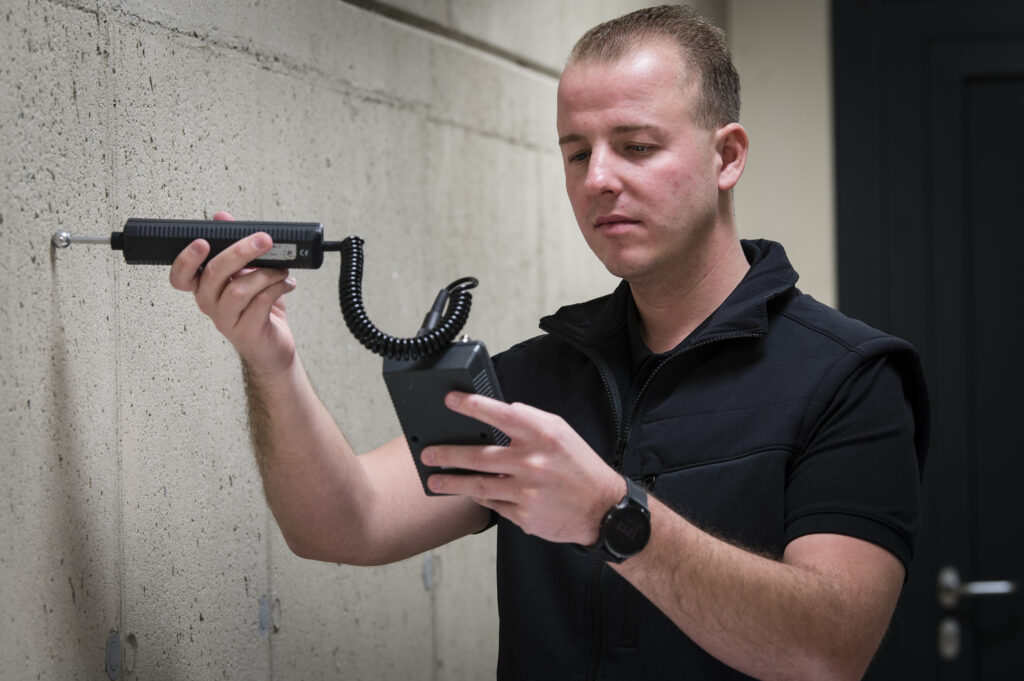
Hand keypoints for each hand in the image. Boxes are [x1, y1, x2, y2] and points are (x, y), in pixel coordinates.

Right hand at [168, 211, 297, 372]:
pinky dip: (277, 288)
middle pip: (213, 273)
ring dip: (266, 274)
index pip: (180, 276)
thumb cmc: (259, 308)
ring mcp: (227, 319)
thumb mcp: (247, 273)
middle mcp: (210, 304)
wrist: (274, 346)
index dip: (185, 260)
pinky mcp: (248, 331)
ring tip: (283, 271)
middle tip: (264, 240)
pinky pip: (260, 303)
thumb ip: (234, 246)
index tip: (202, 242)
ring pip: (239, 289)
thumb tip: (222, 217)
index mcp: (205, 288)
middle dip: (240, 251)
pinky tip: (288, 283)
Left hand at [422, 392, 625, 545]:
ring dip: (451, 482)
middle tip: (428, 453)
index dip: (472, 405)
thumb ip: (531, 419)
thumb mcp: (562, 432)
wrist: (602, 508)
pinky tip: (468, 492)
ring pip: (477, 485)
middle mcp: (532, 462)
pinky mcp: (523, 516)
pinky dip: (480, 497)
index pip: (500, 415)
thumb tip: (502, 411)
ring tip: (434, 479)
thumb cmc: (580, 467)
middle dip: (447, 454)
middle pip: (478, 455)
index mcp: (542, 436)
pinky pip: (493, 504)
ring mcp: (526, 492)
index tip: (450, 401)